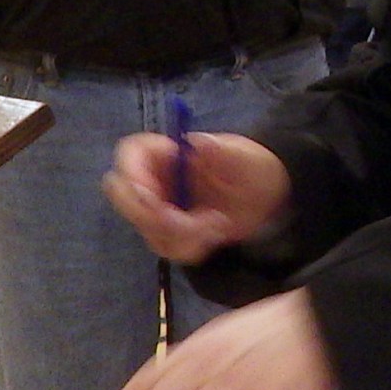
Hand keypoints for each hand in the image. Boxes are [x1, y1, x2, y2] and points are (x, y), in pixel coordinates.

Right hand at [102, 131, 291, 264]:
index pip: (129, 155)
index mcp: (166, 151)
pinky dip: (192, 246)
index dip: (132, 176)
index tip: (155, 199)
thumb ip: (221, 149)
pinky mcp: (171, 231)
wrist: (265, 194)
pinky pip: (167, 247)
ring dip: (183, 236)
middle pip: (125, 198)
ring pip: (148, 230)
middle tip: (189, 223)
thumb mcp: (243, 155)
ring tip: (217, 224)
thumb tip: (199, 143)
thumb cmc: (252, 165)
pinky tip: (214, 232)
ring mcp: (160, 207)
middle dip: (155, 218)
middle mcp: (155, 178)